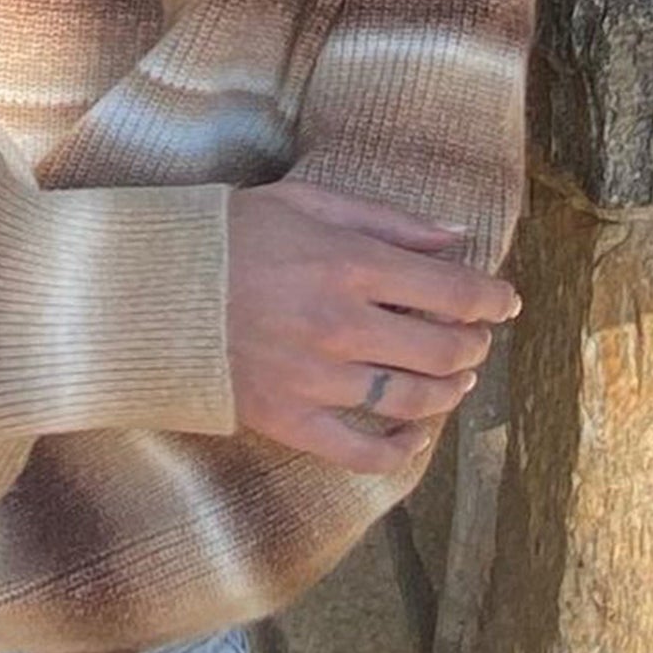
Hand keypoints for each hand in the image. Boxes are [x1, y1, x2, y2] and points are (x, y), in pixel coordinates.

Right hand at [225, 180, 518, 474]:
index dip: (492, 299)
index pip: (451, 291)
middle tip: (476, 339)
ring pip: (412, 400)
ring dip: (448, 392)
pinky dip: (397, 451)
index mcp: (349, 264)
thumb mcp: (304, 201)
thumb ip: (385, 220)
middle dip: (473, 344)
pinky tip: (411, 438)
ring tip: (456, 380)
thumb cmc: (228, 234)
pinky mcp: (287, 418)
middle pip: (442, 349)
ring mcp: (315, 378)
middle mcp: (341, 325)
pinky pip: (360, 451)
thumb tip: (454, 236)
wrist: (147, 286)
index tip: (505, 301)